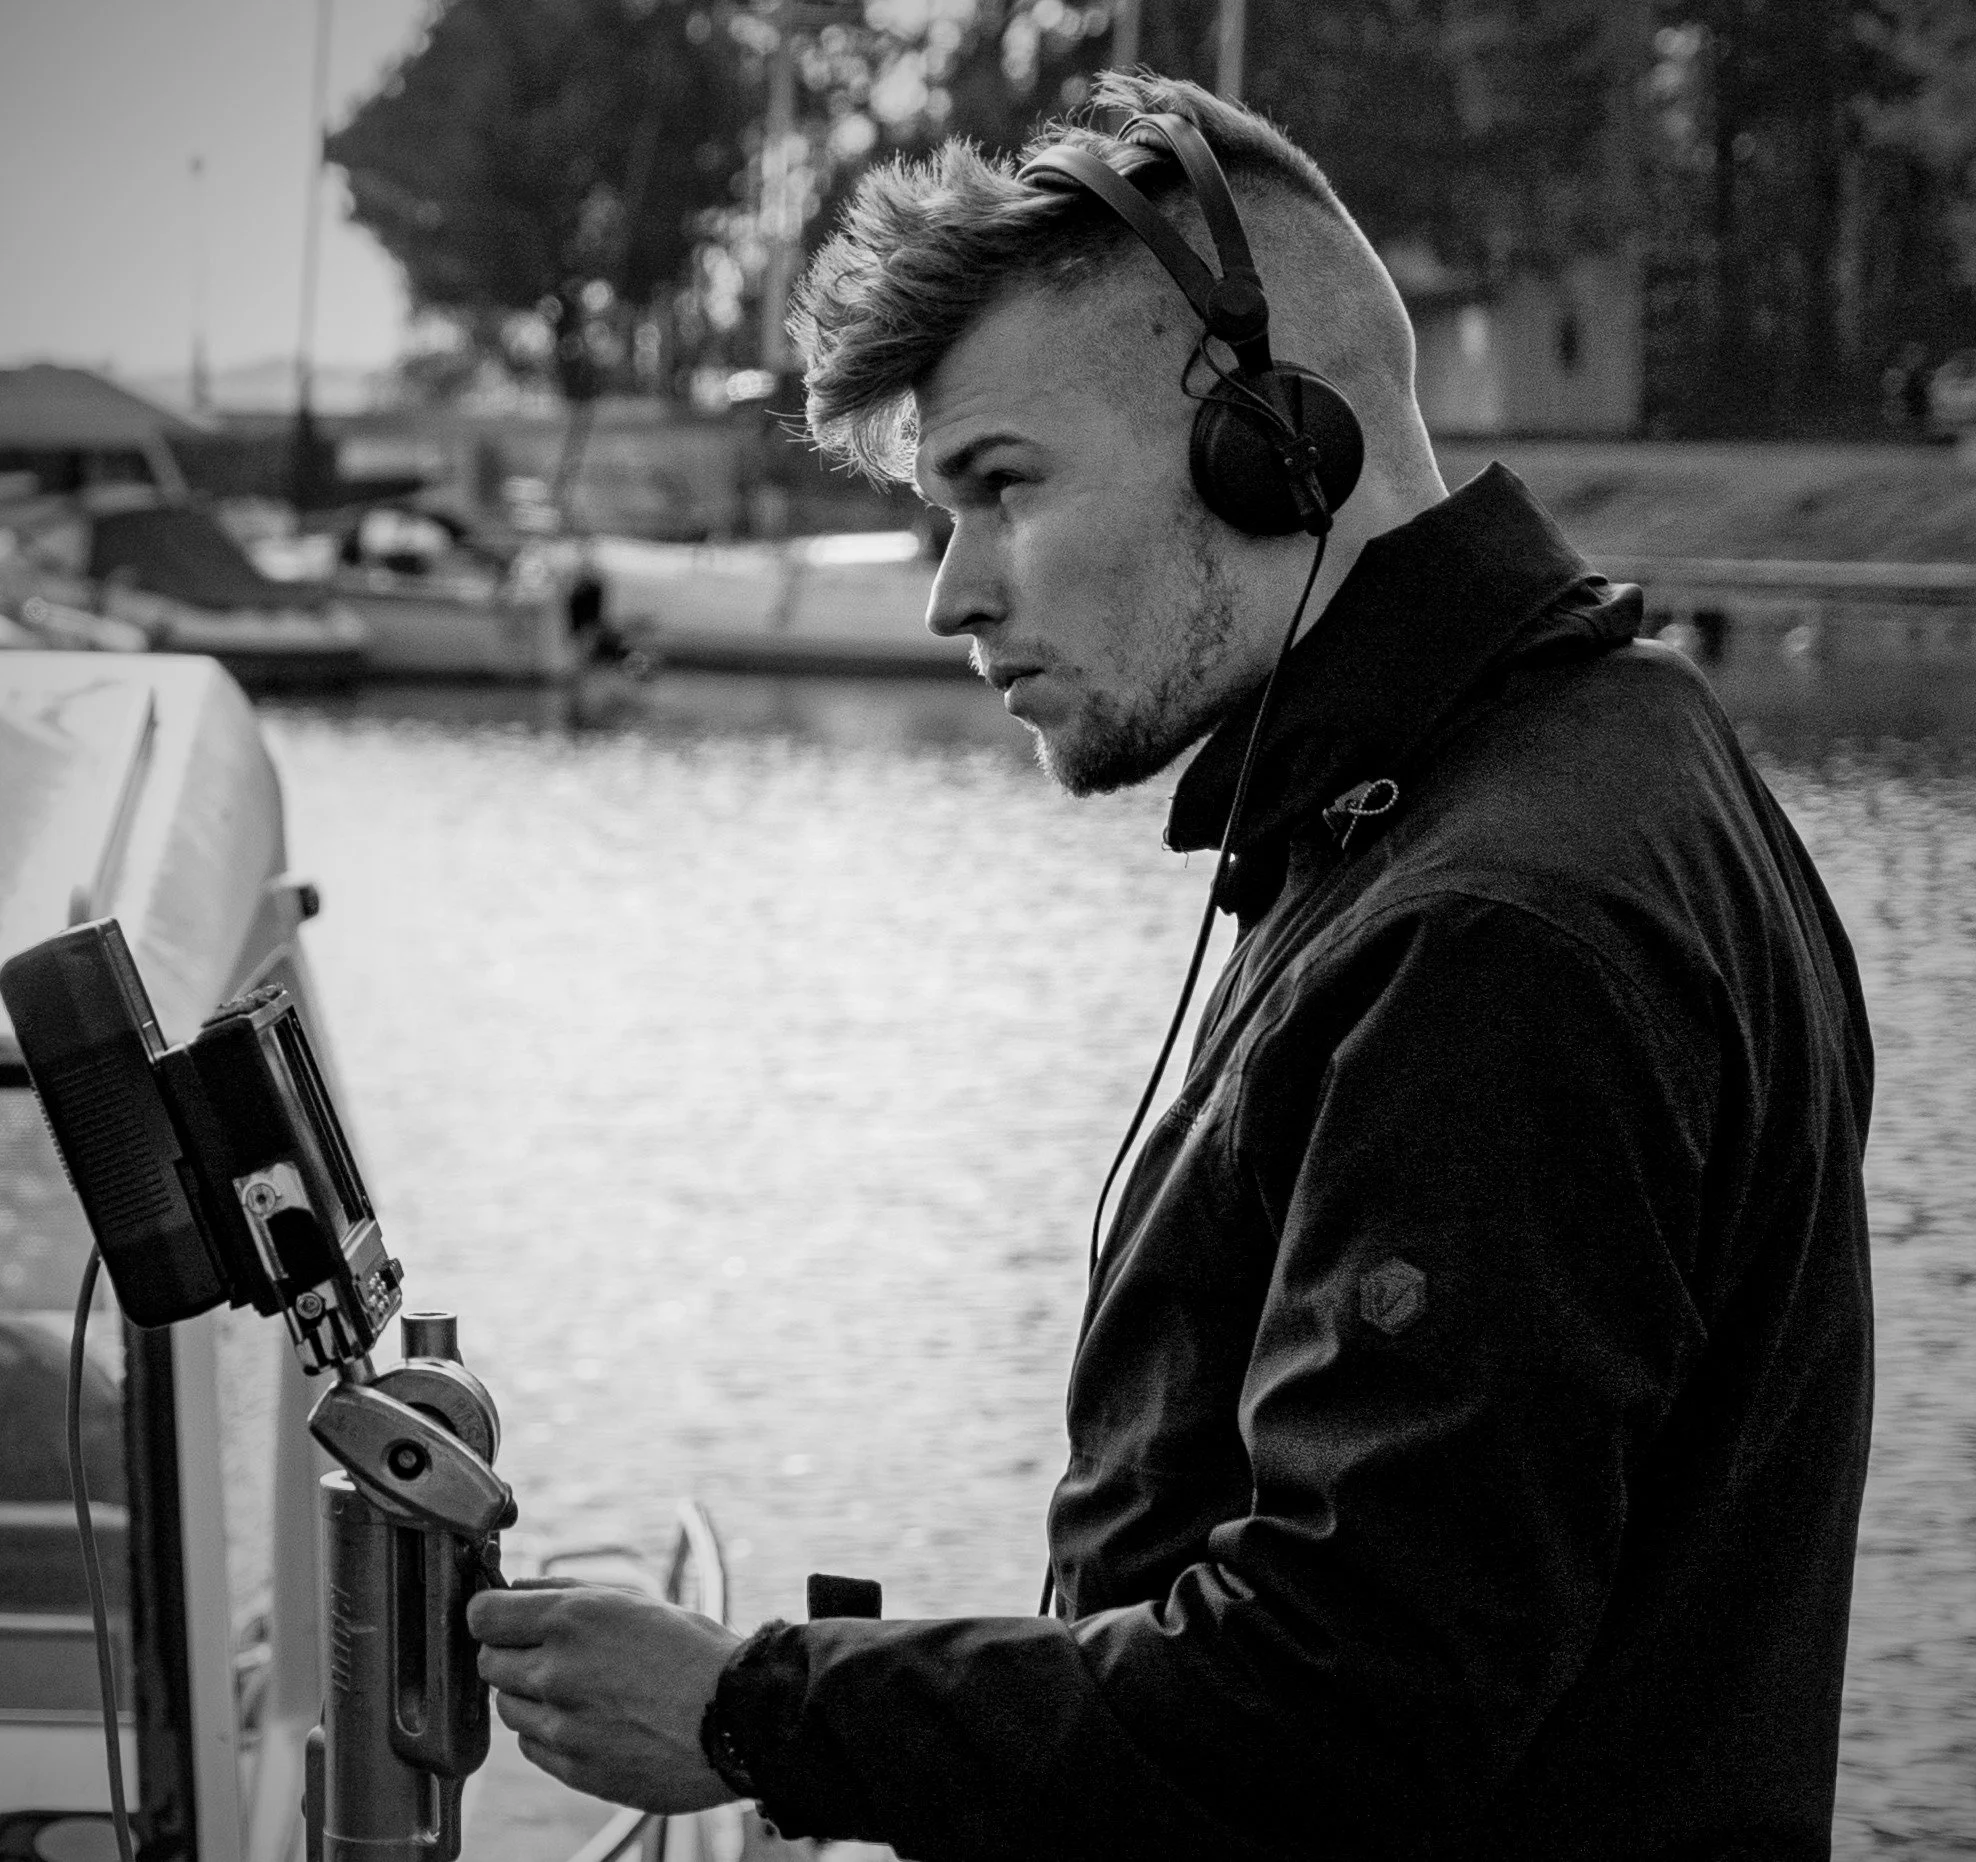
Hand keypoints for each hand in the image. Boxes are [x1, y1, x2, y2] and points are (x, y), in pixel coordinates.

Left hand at [468, 1577, 744, 1811]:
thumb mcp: (635, 1602)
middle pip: (488, 1662)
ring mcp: (562, 1726)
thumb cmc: (694, 1652)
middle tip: (549, 1653)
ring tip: (580, 1689)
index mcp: (574, 1619)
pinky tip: (590, 1721)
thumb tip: (517, 1587)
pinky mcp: (573, 1769)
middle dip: (510, 1653)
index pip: (482, 1614)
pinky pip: (532, 1746)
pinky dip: (548, 1733)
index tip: (502, 1617)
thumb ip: (568, 1592)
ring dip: (529, 1695)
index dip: (489, 1613)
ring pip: (507, 1707)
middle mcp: (558, 1670)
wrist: (738, 1721)